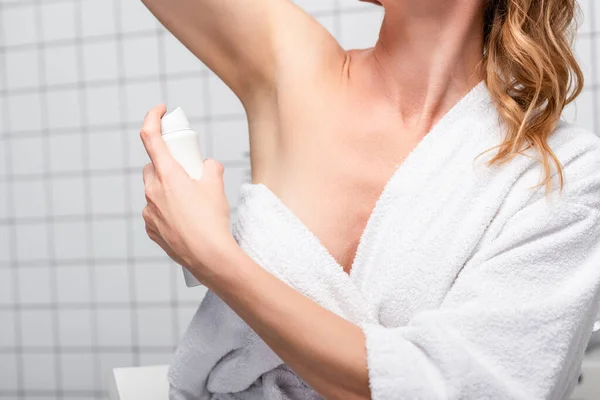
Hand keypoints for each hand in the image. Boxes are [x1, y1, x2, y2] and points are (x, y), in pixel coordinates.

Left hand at [140, 104, 235, 282]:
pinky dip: (166, 209)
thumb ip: (210, 167)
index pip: (151, 137)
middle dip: (166, 163)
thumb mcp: (216, 186)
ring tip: (189, 200)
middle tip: (185, 170)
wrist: (208, 256)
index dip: (152, 118)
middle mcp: (153, 191)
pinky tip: (184, 219)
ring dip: (166, 188)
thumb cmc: (212, 221)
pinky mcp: (151, 228)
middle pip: (152, 166)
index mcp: (167, 175)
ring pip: (153, 190)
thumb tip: (207, 165)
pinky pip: (155, 211)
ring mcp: (150, 211)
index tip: (160, 111)